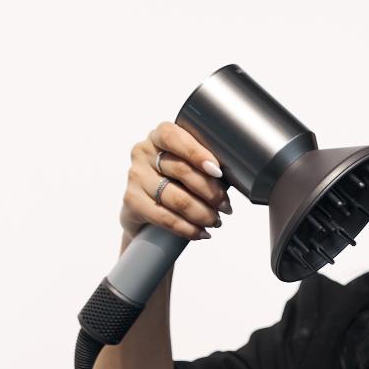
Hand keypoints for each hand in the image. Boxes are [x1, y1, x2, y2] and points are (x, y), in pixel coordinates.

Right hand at [119, 122, 231, 240]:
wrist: (145, 211)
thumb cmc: (175, 182)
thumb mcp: (190, 165)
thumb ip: (206, 163)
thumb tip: (237, 175)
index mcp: (159, 135)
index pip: (174, 136)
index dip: (197, 153)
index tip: (217, 170)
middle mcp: (143, 151)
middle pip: (180, 170)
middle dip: (209, 191)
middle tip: (225, 206)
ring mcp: (135, 176)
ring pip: (176, 197)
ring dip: (202, 213)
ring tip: (215, 221)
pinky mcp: (131, 200)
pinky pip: (164, 217)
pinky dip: (187, 228)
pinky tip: (200, 232)